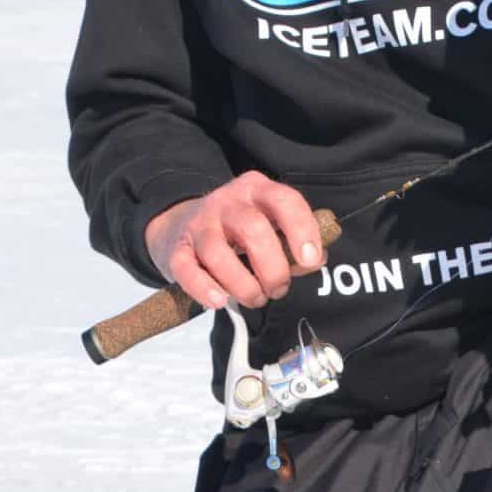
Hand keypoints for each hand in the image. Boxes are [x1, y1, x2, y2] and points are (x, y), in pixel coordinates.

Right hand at [145, 172, 324, 311]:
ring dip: (243, 285)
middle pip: (253, 228)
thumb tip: (315, 262)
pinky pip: (187, 270)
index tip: (310, 260)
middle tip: (278, 289)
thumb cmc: (237, 229)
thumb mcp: (268, 224)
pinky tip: (220, 302)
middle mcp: (226, 201)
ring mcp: (199, 224)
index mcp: (256, 189)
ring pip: (219, 253)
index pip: (284, 200)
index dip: (302, 229)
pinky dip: (205, 289)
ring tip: (255, 299)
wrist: (180, 223)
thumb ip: (293, 243)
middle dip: (272, 268)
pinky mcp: (176, 248)